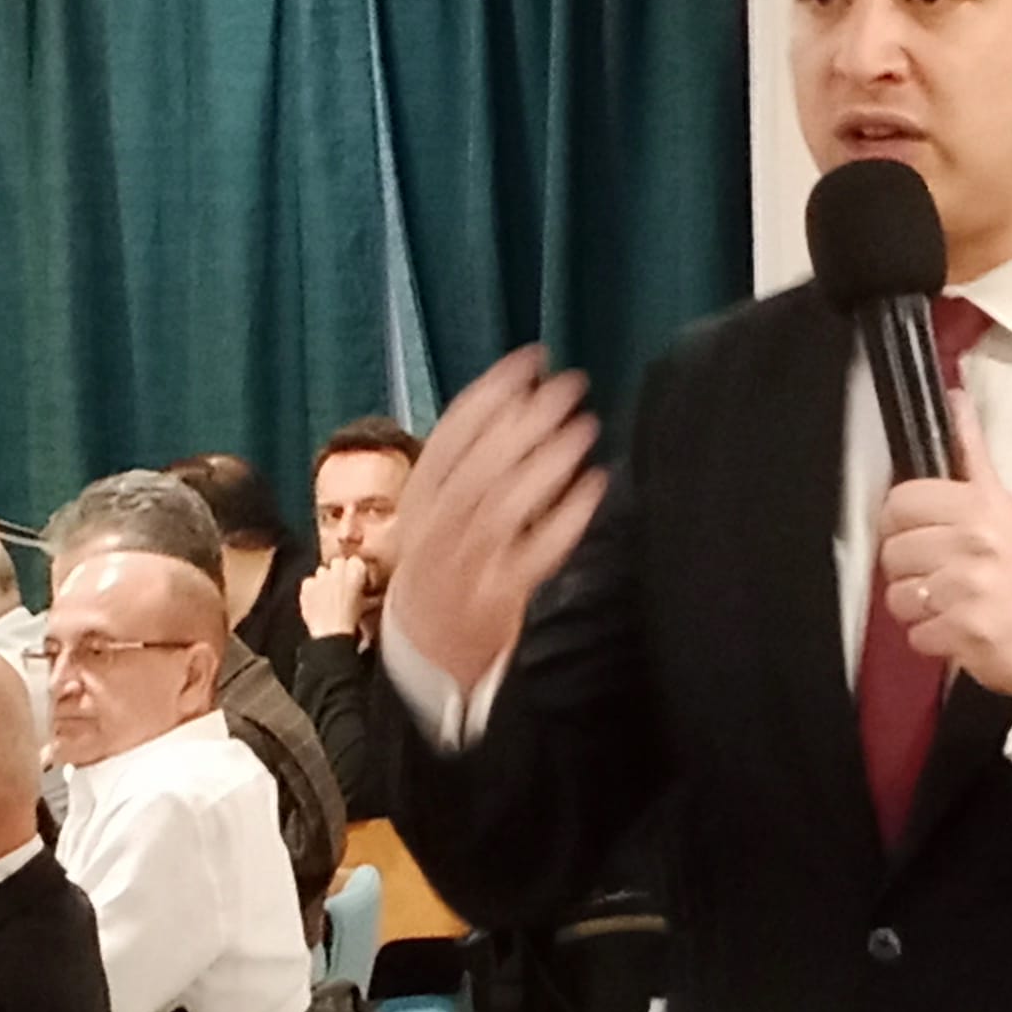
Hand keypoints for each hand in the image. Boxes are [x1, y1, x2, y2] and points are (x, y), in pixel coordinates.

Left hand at [300, 555, 370, 639]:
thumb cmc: (353, 619)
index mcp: (357, 568)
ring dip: (324, 580)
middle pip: (337, 563)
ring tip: (328, 597)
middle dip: (338, 572)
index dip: (354, 573)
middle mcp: (338, 567)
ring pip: (322, 571)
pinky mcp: (307, 584)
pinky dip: (311, 590)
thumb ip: (369, 594)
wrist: (332, 632)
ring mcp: (320, 575)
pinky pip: (309, 582)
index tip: (354, 582)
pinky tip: (316, 601)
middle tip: (341, 588)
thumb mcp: (368, 605)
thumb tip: (372, 596)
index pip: (355, 561)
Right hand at [385, 346, 607, 690]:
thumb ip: (467, 464)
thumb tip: (520, 398)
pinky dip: (566, 516)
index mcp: (417, 499)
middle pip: (479, 465)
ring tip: (584, 428)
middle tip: (568, 387)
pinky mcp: (497, 598)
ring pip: (503, 505)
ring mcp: (466, 564)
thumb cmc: (441, 565)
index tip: (530, 360)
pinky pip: (535, 552)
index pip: (450, 434)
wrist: (423, 651)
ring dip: (546, 461)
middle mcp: (436, 529)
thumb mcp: (435, 512)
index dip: (491, 392)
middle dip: (525, 418)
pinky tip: (594, 485)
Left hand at [875, 393, 1011, 704]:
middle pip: (893, 551)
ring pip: (898, 595)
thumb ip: (974, 460)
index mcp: (982, 507)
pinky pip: (915, 634)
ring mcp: (966, 588)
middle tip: (934, 572)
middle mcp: (973, 543)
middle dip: (907, 567)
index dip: (898, 520)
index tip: (908, 530)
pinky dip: (932, 638)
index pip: (902, 501)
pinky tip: (958, 627)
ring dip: (917, 606)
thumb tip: (956, 404)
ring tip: (948, 602)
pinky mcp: (963, 630)